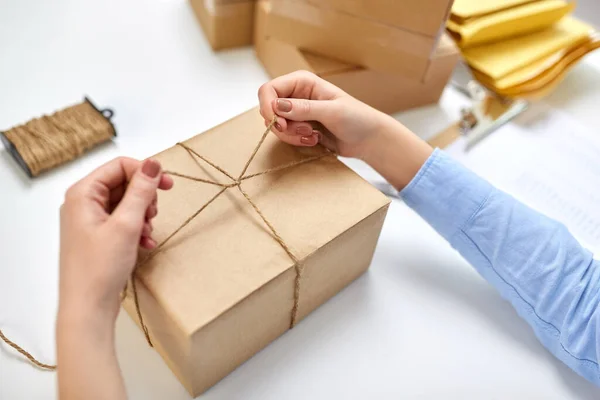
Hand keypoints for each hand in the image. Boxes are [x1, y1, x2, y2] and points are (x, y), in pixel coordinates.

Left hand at [58, 157, 173, 319]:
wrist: (88, 308)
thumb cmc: (100, 268)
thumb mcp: (126, 225)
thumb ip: (141, 191)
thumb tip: (153, 163)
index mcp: (82, 194)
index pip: (119, 166)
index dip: (145, 172)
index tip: (168, 185)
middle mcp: (83, 203)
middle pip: (123, 183)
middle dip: (144, 198)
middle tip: (153, 215)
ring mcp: (89, 221)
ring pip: (126, 203)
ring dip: (143, 215)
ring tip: (147, 233)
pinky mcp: (98, 237)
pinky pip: (123, 221)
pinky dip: (137, 229)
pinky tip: (145, 244)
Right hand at [258, 70, 432, 189]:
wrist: (368, 139)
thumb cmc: (357, 118)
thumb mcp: (331, 111)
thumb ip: (304, 108)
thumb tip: (277, 106)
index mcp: (302, 82)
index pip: (269, 90)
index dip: (268, 106)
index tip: (279, 124)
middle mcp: (296, 94)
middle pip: (269, 109)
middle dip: (284, 125)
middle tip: (305, 131)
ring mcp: (296, 112)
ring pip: (276, 125)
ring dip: (292, 135)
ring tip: (313, 136)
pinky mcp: (299, 127)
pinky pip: (285, 136)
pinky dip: (296, 141)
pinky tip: (314, 140)